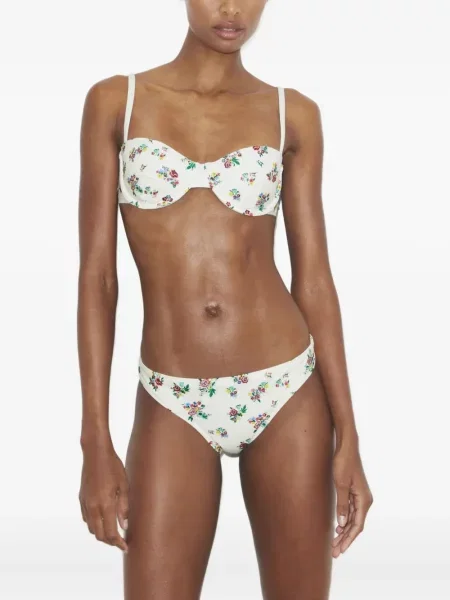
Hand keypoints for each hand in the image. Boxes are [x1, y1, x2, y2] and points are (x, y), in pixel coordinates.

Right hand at [79, 443, 128, 552]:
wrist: (95, 453)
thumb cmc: (113, 466)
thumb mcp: (124, 485)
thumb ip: (124, 507)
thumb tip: (124, 526)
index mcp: (105, 504)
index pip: (110, 533)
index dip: (118, 543)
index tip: (125, 547)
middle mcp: (92, 507)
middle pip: (99, 535)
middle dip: (110, 541)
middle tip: (120, 542)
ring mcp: (85, 503)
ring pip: (91, 528)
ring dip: (101, 533)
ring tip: (113, 532)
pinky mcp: (81, 499)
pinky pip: (86, 518)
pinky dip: (94, 524)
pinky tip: (102, 520)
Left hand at [331, 440, 372, 557]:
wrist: (346, 447)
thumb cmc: (344, 463)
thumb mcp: (341, 484)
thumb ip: (342, 504)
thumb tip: (343, 524)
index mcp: (364, 500)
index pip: (358, 526)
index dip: (348, 540)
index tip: (339, 550)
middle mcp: (364, 500)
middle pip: (356, 525)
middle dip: (345, 540)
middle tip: (334, 553)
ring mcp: (360, 496)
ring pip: (353, 520)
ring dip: (344, 532)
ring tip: (334, 544)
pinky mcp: (354, 492)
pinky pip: (351, 512)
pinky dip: (345, 521)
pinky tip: (338, 528)